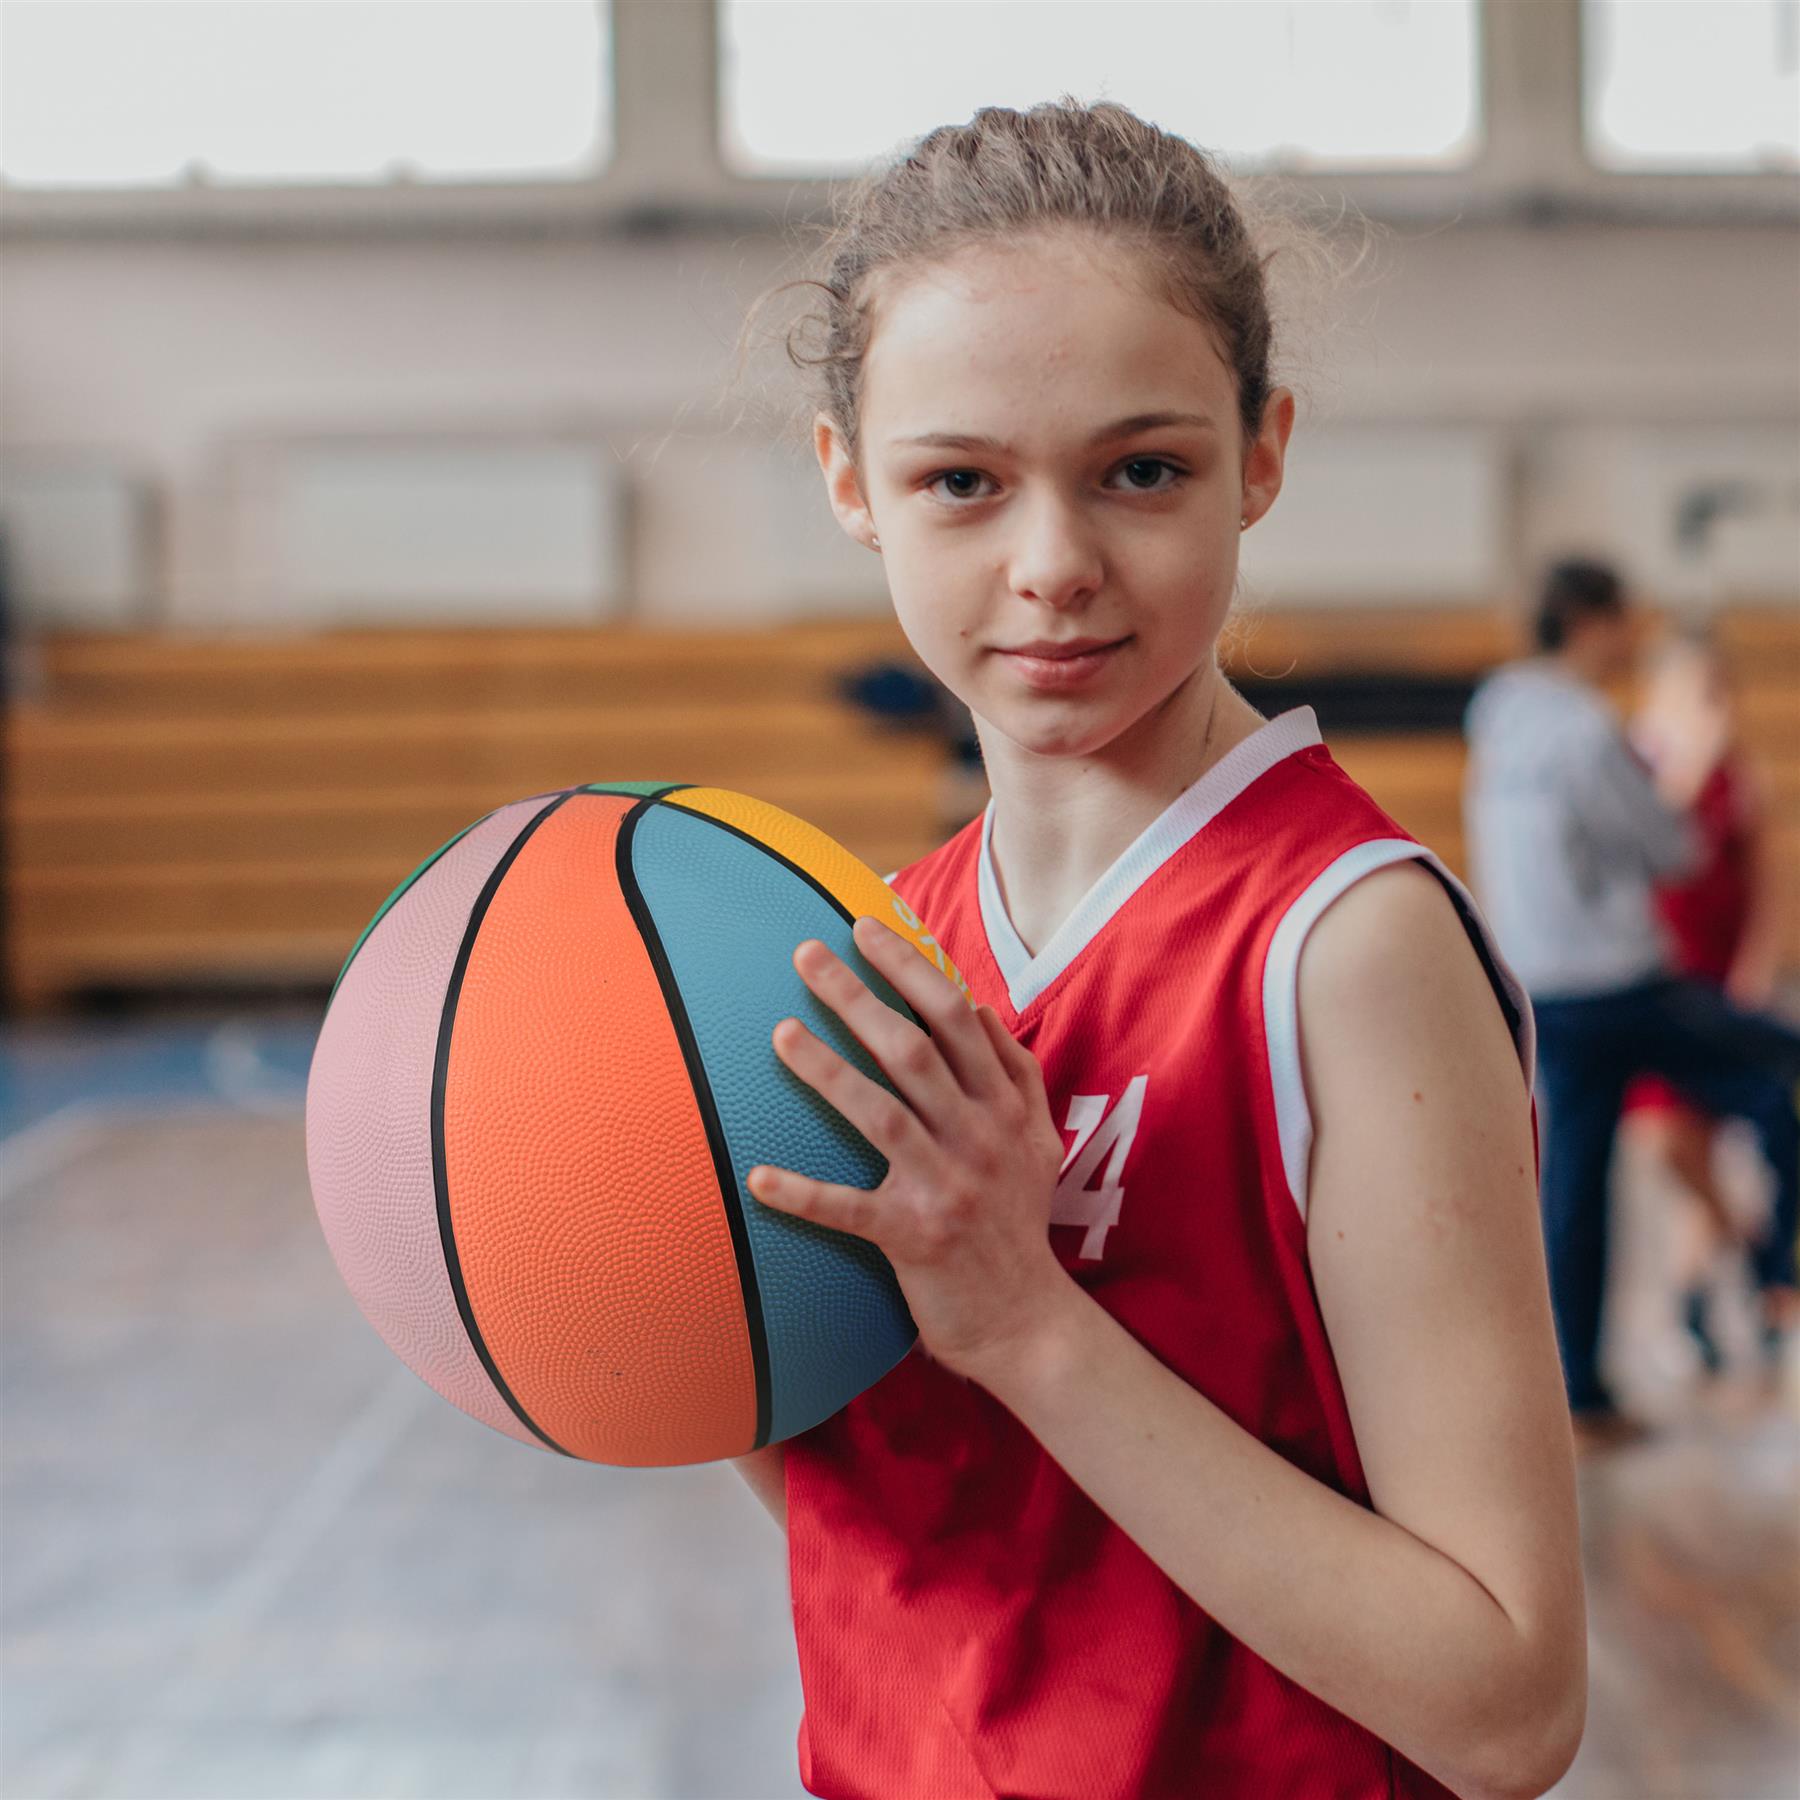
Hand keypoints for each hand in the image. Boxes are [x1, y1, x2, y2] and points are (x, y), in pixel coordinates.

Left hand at [746, 914, 1071, 1386]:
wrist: (1028, 1321)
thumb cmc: (1017, 1220)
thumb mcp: (1036, 1138)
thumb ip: (1012, 1071)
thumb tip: (973, 1005)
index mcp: (1005, 1105)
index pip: (955, 1016)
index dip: (909, 967)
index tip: (864, 928)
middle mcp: (980, 1137)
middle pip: (912, 1049)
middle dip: (858, 995)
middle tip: (806, 954)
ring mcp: (948, 1187)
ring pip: (881, 1113)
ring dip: (827, 1070)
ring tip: (781, 1033)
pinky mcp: (915, 1238)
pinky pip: (850, 1210)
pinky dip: (803, 1195)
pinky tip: (757, 1178)